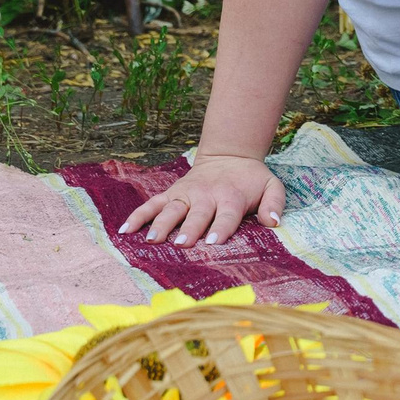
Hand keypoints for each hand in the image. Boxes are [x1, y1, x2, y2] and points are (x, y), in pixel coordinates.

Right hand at [117, 153, 284, 245]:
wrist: (229, 155)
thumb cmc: (250, 178)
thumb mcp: (271, 185)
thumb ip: (275, 203)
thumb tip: (274, 222)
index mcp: (231, 197)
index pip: (226, 215)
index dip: (220, 228)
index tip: (212, 242)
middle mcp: (206, 196)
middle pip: (197, 215)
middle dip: (189, 229)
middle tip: (181, 243)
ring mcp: (186, 194)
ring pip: (171, 210)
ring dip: (161, 224)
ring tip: (151, 239)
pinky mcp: (171, 193)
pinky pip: (152, 204)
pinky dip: (138, 216)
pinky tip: (125, 230)